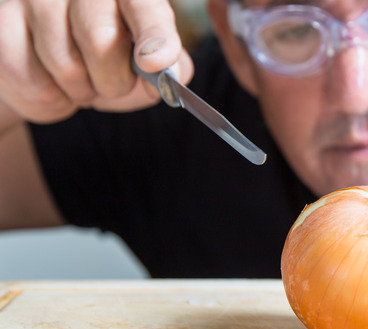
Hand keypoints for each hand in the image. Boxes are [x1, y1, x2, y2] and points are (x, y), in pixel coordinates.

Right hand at [0, 0, 192, 124]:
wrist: (56, 73)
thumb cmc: (112, 63)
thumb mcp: (151, 66)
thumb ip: (171, 67)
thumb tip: (169, 70)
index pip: (144, 6)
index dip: (153, 34)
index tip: (154, 62)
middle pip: (100, 40)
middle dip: (113, 81)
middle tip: (111, 84)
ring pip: (64, 65)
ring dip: (80, 92)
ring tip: (80, 81)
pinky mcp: (2, 22)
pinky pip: (30, 80)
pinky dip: (49, 100)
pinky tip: (52, 84)